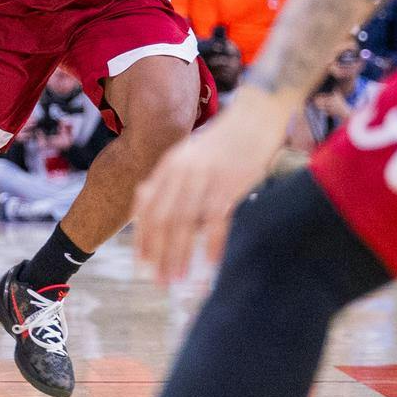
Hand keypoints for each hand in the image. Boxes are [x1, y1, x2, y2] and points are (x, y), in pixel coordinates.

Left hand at [133, 91, 291, 283]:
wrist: (255, 115)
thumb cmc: (222, 140)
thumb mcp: (189, 155)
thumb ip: (169, 180)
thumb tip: (148, 208)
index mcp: (170, 165)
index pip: (148, 207)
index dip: (143, 238)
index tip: (140, 265)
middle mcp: (183, 171)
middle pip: (164, 219)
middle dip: (159, 253)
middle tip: (158, 281)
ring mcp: (207, 177)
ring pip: (186, 223)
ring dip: (180, 254)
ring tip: (177, 278)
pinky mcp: (231, 183)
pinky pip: (217, 219)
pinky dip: (211, 243)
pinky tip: (209, 264)